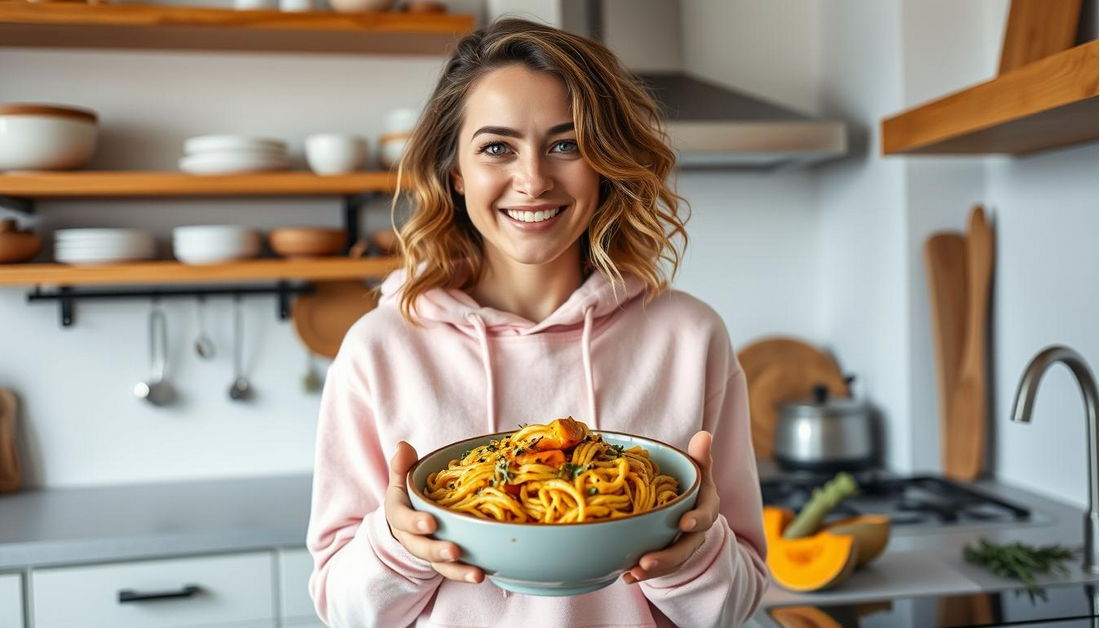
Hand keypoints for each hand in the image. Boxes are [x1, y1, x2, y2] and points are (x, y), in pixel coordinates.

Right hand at [385, 441, 484, 583]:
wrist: (408, 522)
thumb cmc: (409, 497)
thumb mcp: (402, 480)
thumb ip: (402, 465)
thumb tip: (403, 446)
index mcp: (399, 514)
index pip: (402, 519)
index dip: (415, 522)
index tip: (431, 522)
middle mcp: (411, 537)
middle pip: (421, 547)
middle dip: (437, 550)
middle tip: (455, 550)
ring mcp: (428, 552)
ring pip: (439, 565)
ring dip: (457, 571)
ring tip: (476, 574)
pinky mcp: (443, 562)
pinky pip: (453, 571)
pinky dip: (466, 574)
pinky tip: (482, 574)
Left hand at [622, 430, 718, 584]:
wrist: (688, 510)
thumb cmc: (691, 486)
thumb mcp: (698, 471)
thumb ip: (700, 457)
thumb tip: (704, 434)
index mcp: (705, 508)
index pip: (706, 515)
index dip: (697, 520)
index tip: (684, 523)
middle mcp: (695, 532)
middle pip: (685, 547)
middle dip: (667, 557)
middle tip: (646, 561)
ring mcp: (681, 547)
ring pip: (669, 562)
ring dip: (652, 570)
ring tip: (632, 572)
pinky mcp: (666, 557)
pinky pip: (656, 568)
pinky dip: (640, 573)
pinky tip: (625, 575)